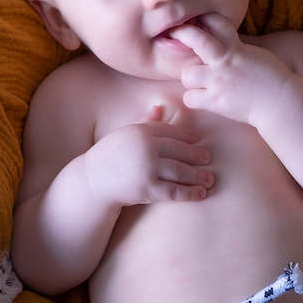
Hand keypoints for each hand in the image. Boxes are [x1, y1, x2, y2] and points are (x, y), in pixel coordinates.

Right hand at [84, 105, 213, 206]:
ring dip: (198, 176)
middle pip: (180, 150)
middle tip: (209, 159)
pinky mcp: (146, 188)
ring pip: (181, 171)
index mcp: (142, 131)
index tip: (199, 141)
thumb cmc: (110, 155)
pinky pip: (173, 191)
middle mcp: (147, 147)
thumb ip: (144, 122)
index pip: (172, 132)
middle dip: (197, 156)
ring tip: (210, 179)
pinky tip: (200, 194)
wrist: (92, 180)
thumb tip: (159, 108)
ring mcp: (147, 168)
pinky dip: (189, 193)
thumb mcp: (125, 134)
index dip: (188, 136)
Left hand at [169, 13, 296, 125]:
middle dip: (183, 34)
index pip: (218, 23)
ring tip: (199, 81)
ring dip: (191, 77)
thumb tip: (223, 42)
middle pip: (197, 40)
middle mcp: (225, 63)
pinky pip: (190, 98)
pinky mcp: (216, 102)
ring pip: (187, 74)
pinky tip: (202, 98)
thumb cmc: (272, 79)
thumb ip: (237, 48)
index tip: (198, 19)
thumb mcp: (255, 55)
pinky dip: (194, 99)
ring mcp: (219, 82)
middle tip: (176, 33)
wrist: (281, 103)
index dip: (206, 18)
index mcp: (237, 49)